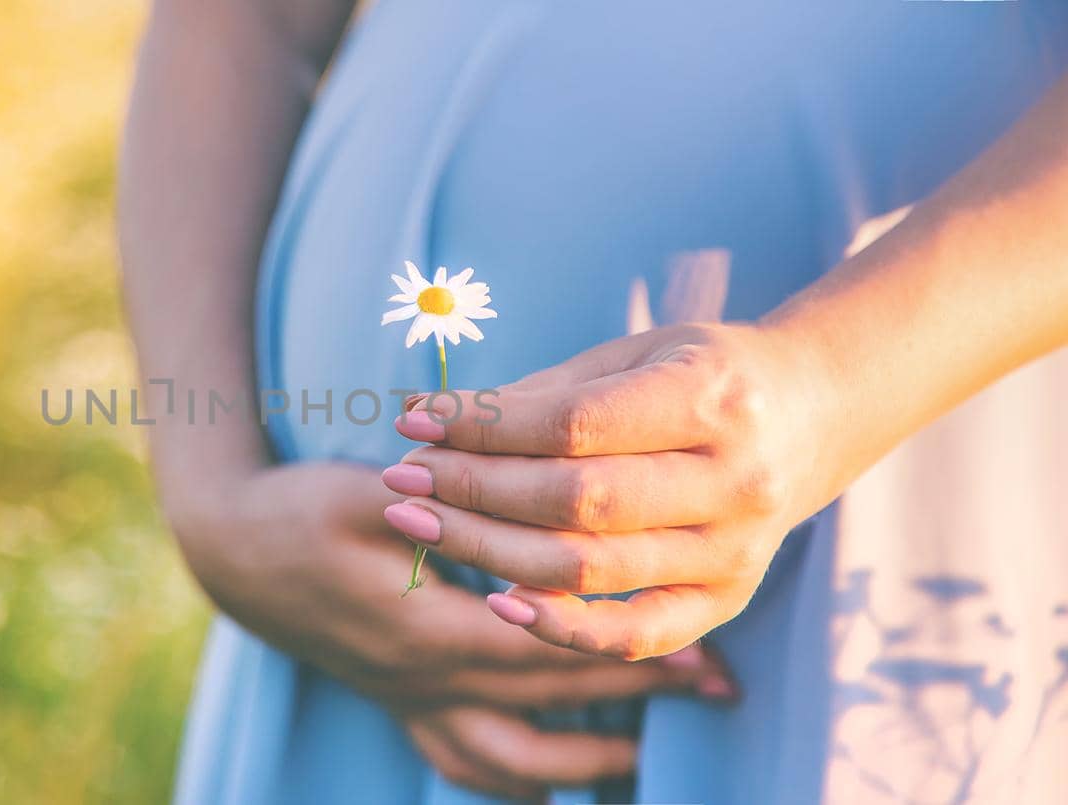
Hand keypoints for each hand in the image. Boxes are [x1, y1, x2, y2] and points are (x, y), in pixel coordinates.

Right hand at [164, 462, 735, 794]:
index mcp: (426, 629)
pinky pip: (466, 763)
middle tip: (712, 687)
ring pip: (509, 762)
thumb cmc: (297, 512)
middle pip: (550, 708)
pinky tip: (560, 778)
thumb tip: (518, 494)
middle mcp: (425, 682)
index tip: (700, 648)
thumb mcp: (360, 491)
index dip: (628, 650)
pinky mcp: (399, 702)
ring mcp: (410, 701)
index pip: (549, 651)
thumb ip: (439, 500)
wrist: (233, 554)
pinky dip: (519, 780)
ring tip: (645, 755)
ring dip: (583, 762)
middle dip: (636, 700)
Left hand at [382, 322, 841, 659]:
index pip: (573, 425)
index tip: (413, 422)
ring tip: (421, 522)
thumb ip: (539, 395)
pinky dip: (562, 627)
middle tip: (402, 478)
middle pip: (575, 500)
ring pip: (590, 568)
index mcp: (709, 400)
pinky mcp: (727, 600)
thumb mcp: (632, 356)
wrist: (811, 416)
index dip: (483, 429)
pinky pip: (634, 635)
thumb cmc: (697, 376)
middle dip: (472, 490)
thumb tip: (428, 420)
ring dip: (489, 550)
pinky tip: (496, 600)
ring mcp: (733, 550)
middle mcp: (732, 480)